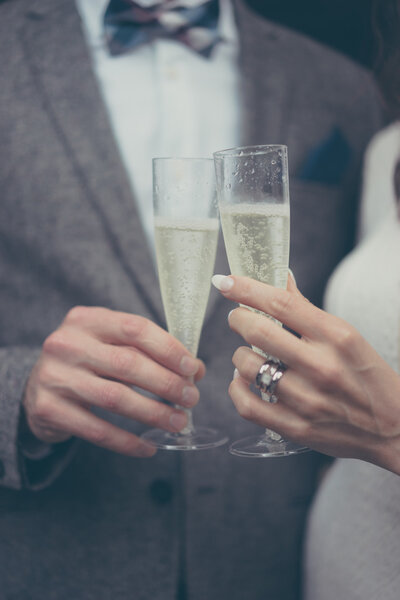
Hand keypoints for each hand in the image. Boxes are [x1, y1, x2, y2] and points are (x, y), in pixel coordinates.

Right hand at [23, 306, 204, 457]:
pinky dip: (127, 441)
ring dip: (154, 413)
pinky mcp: (48, 409)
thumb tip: (194, 370)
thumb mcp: (109, 343)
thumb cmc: (87, 361)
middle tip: (191, 399)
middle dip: (167, 384)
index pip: (135, 328)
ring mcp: (54, 376)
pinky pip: (97, 430)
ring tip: (178, 422)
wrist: (36, 387)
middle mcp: (67, 343)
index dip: (169, 349)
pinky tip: (149, 447)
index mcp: (86, 319)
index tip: (193, 369)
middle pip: (128, 364)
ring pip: (116, 398)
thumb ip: (147, 350)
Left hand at [212, 274, 399, 473]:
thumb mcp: (347, 336)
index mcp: (337, 336)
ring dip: (239, 354)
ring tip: (247, 353)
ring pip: (248, 366)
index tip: (227, 282)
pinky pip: (247, 405)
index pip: (281, 304)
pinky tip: (242, 380)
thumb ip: (306, 310)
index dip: (247, 289)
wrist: (393, 428)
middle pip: (258, 331)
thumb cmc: (367, 376)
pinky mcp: (296, 428)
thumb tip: (278, 279)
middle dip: (238, 318)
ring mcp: (308, 400)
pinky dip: (236, 388)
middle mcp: (322, 367)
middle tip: (238, 317)